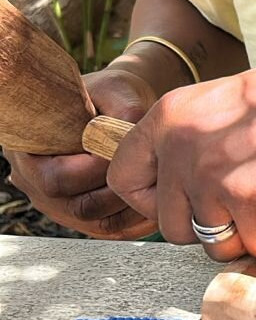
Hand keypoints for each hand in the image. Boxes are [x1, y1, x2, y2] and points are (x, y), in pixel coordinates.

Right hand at [5, 67, 158, 239]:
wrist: (119, 106)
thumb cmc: (111, 95)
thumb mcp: (115, 90)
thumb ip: (121, 112)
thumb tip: (127, 139)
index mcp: (31, 151)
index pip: (57, 178)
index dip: (95, 168)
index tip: (125, 150)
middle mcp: (38, 184)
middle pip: (79, 207)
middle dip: (120, 191)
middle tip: (150, 172)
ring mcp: (62, 204)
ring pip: (99, 222)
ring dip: (133, 207)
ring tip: (159, 185)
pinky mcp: (87, 215)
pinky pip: (114, 229)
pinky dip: (140, 219)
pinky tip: (160, 200)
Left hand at [106, 53, 255, 260]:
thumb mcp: (227, 104)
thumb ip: (188, 141)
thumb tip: (169, 192)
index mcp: (172, 116)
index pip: (125, 179)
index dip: (154, 202)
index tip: (188, 202)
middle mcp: (186, 148)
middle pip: (173, 227)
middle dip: (215, 224)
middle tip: (254, 196)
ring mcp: (220, 179)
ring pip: (215, 245)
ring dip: (251, 234)